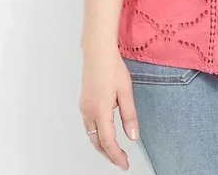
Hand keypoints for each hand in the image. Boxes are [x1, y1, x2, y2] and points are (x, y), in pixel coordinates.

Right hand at [79, 48, 139, 169]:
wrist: (97, 53)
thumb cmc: (113, 69)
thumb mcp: (126, 92)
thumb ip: (129, 116)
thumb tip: (133, 137)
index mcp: (100, 111)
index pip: (108, 142)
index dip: (116, 156)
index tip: (125, 164)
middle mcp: (88, 113)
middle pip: (97, 142)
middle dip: (109, 154)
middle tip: (121, 161)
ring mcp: (84, 108)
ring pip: (91, 135)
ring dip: (102, 146)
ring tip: (114, 151)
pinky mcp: (84, 103)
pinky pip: (89, 126)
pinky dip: (97, 135)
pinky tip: (104, 134)